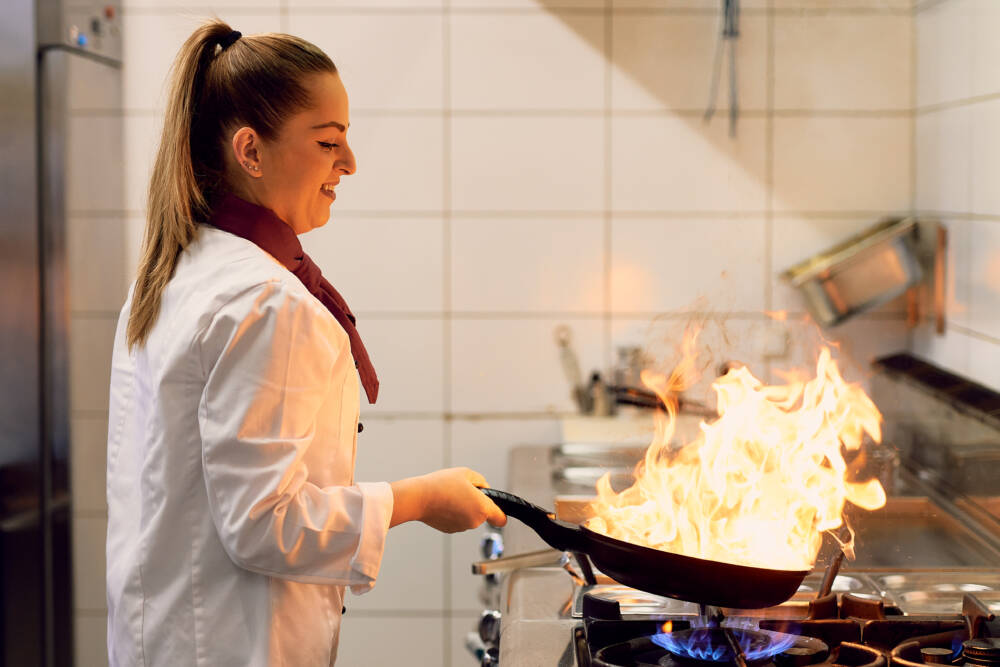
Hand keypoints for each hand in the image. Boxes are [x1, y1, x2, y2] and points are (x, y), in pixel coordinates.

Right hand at [390, 468, 506, 532]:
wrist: (418, 498)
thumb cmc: (441, 484)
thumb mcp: (466, 473)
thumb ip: (481, 481)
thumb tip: (484, 489)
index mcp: (482, 508)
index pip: (501, 518)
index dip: (501, 514)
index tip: (498, 510)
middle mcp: (474, 521)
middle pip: (482, 514)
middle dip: (476, 504)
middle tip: (462, 491)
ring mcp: (461, 527)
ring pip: (469, 517)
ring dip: (464, 509)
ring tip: (450, 495)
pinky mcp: (449, 530)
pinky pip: (457, 521)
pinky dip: (453, 514)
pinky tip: (443, 503)